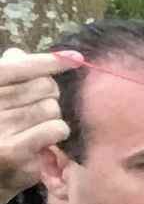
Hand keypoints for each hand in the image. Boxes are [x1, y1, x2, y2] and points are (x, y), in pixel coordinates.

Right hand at [0, 48, 75, 189]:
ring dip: (52, 118)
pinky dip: (56, 135)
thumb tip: (20, 53)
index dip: (48, 61)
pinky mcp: (12, 150)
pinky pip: (56, 129)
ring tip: (35, 129)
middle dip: (50, 97)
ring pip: (52, 108)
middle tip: (38, 111)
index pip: (17, 67)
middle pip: (44, 87)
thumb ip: (8, 75)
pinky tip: (44, 142)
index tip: (76, 58)